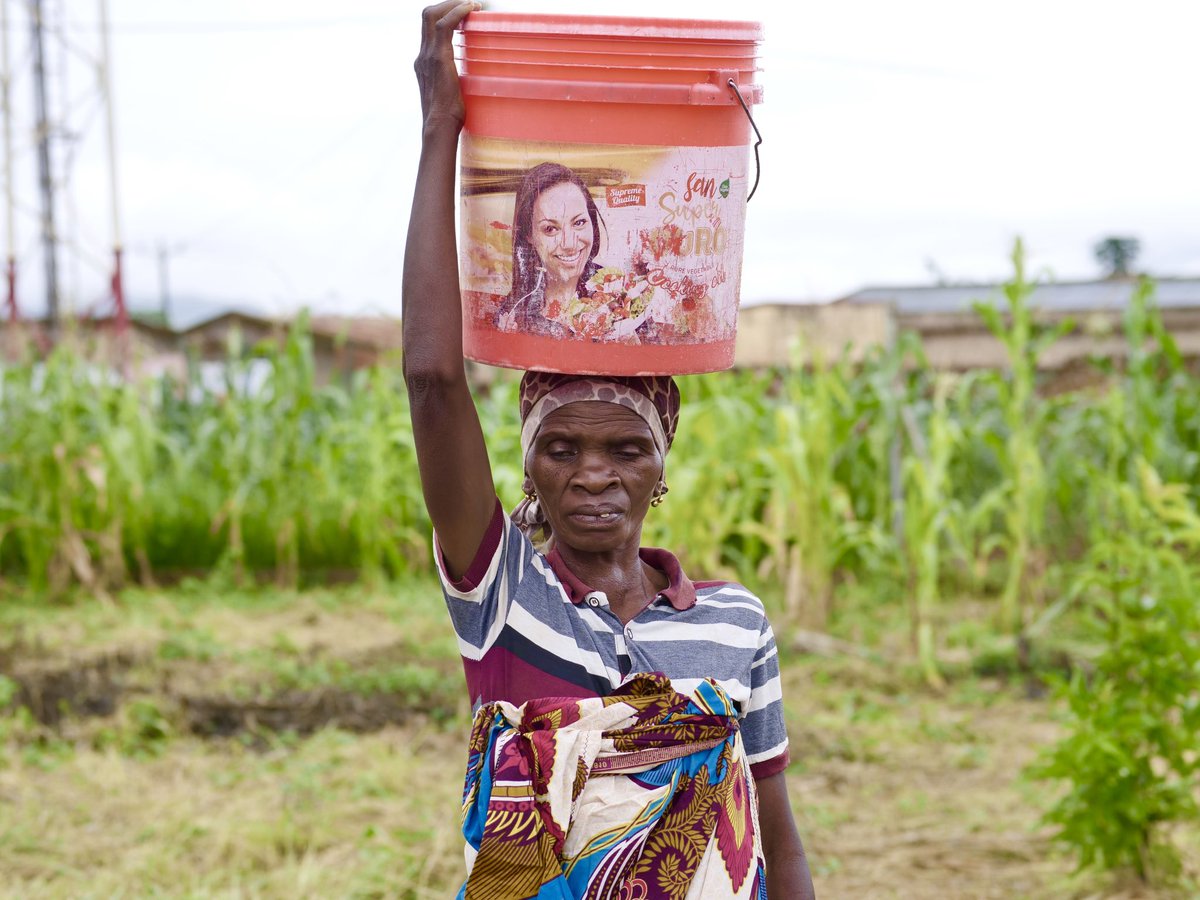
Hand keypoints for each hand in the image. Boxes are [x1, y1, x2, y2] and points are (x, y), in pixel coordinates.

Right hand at [415, 1, 479, 129]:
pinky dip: (458, 12)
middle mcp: (422, 55)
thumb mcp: (451, 93)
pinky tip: (471, 8)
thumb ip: (455, 80)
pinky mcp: (438, 58)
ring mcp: (428, 55)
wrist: (439, 127)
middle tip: (469, 4)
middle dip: (447, 4)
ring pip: (433, 15)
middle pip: (427, 15)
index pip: (429, 29)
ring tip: (473, 4)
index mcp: (424, 62)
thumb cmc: (449, 117)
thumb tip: (472, 80)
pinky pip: (446, 25)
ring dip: (454, 4)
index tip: (463, 15)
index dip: (444, 15)